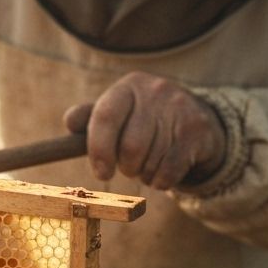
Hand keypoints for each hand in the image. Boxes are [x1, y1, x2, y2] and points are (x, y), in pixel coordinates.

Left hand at [63, 72, 226, 189]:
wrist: (196, 118)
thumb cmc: (141, 119)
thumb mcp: (116, 111)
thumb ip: (89, 118)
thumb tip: (70, 122)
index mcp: (128, 86)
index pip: (105, 117)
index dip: (99, 150)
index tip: (101, 172)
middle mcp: (156, 91)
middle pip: (130, 147)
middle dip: (126, 166)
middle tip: (129, 166)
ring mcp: (180, 109)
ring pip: (151, 161)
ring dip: (143, 174)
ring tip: (146, 165)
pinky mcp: (198, 130)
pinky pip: (169, 171)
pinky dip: (159, 181)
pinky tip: (161, 172)